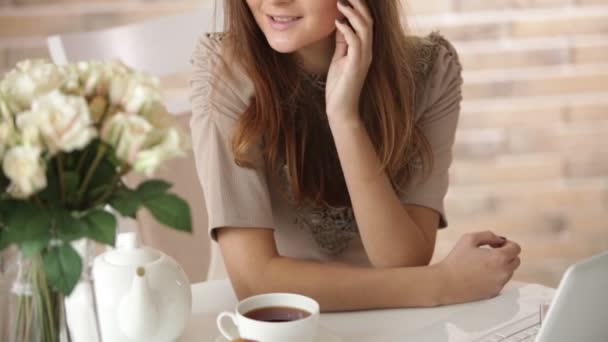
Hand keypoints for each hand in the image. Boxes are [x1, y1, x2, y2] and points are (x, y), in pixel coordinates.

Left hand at [325, 0, 372, 122]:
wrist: (341, 109)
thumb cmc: (339, 86)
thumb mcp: (340, 58)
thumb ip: (343, 42)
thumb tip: (340, 24)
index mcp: (364, 49)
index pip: (366, 22)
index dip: (359, 8)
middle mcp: (368, 51)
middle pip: (368, 21)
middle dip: (359, 5)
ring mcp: (364, 58)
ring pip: (365, 28)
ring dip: (352, 14)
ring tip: (341, 3)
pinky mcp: (357, 65)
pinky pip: (356, 42)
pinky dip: (347, 30)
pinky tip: (338, 22)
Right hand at [436, 231, 521, 304]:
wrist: (446, 283)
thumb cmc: (455, 260)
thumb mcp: (469, 238)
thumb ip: (488, 235)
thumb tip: (500, 239)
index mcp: (499, 257)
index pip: (516, 248)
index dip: (508, 244)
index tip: (497, 244)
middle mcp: (503, 272)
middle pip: (516, 260)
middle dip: (507, 255)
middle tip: (491, 253)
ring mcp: (499, 284)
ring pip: (509, 272)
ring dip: (501, 266)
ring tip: (482, 264)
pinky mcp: (494, 293)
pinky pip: (500, 282)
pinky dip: (494, 277)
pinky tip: (479, 274)